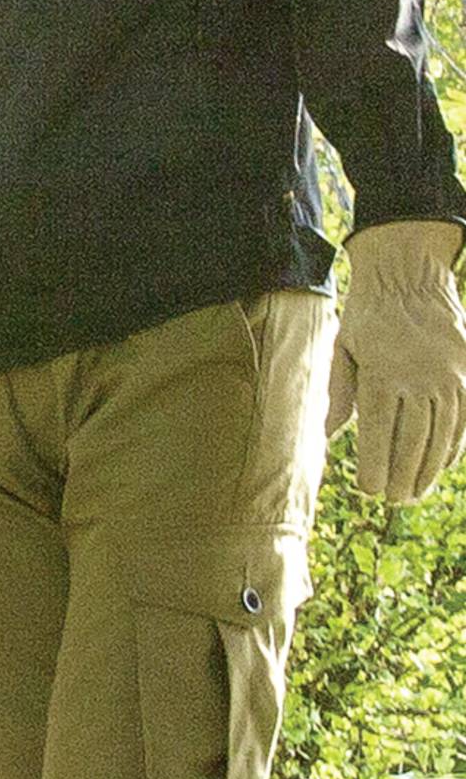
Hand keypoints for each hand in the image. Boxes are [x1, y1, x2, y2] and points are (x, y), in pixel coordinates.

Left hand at [330, 220, 465, 505]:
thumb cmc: (365, 319)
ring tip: (414, 493)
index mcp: (382, 374)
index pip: (380, 431)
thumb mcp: (340, 351)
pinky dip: (454, 444)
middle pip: (414, 438)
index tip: (369, 490)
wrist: (408, 278)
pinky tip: (442, 466)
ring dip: (429, 467)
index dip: (376, 465)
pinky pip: (464, 415)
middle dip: (403, 474)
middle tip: (393, 500)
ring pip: (442, 432)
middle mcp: (419, 376)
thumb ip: (336, 394)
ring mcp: (449, 374)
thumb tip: (326, 437)